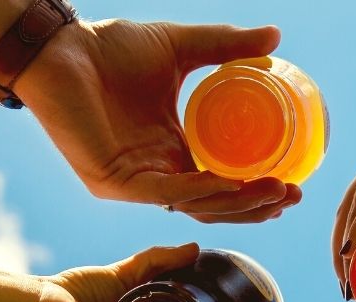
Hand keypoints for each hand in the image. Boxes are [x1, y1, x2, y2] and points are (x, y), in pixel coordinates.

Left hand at [17, 19, 302, 222]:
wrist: (61, 46)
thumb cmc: (111, 48)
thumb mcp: (181, 47)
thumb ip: (227, 46)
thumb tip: (276, 40)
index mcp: (172, 151)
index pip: (221, 186)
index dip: (256, 193)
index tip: (294, 184)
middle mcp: (156, 174)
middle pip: (214, 207)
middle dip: (256, 207)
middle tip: (292, 196)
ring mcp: (134, 183)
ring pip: (194, 207)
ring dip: (236, 203)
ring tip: (274, 192)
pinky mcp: (112, 183)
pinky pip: (164, 193)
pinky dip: (199, 191)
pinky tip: (230, 183)